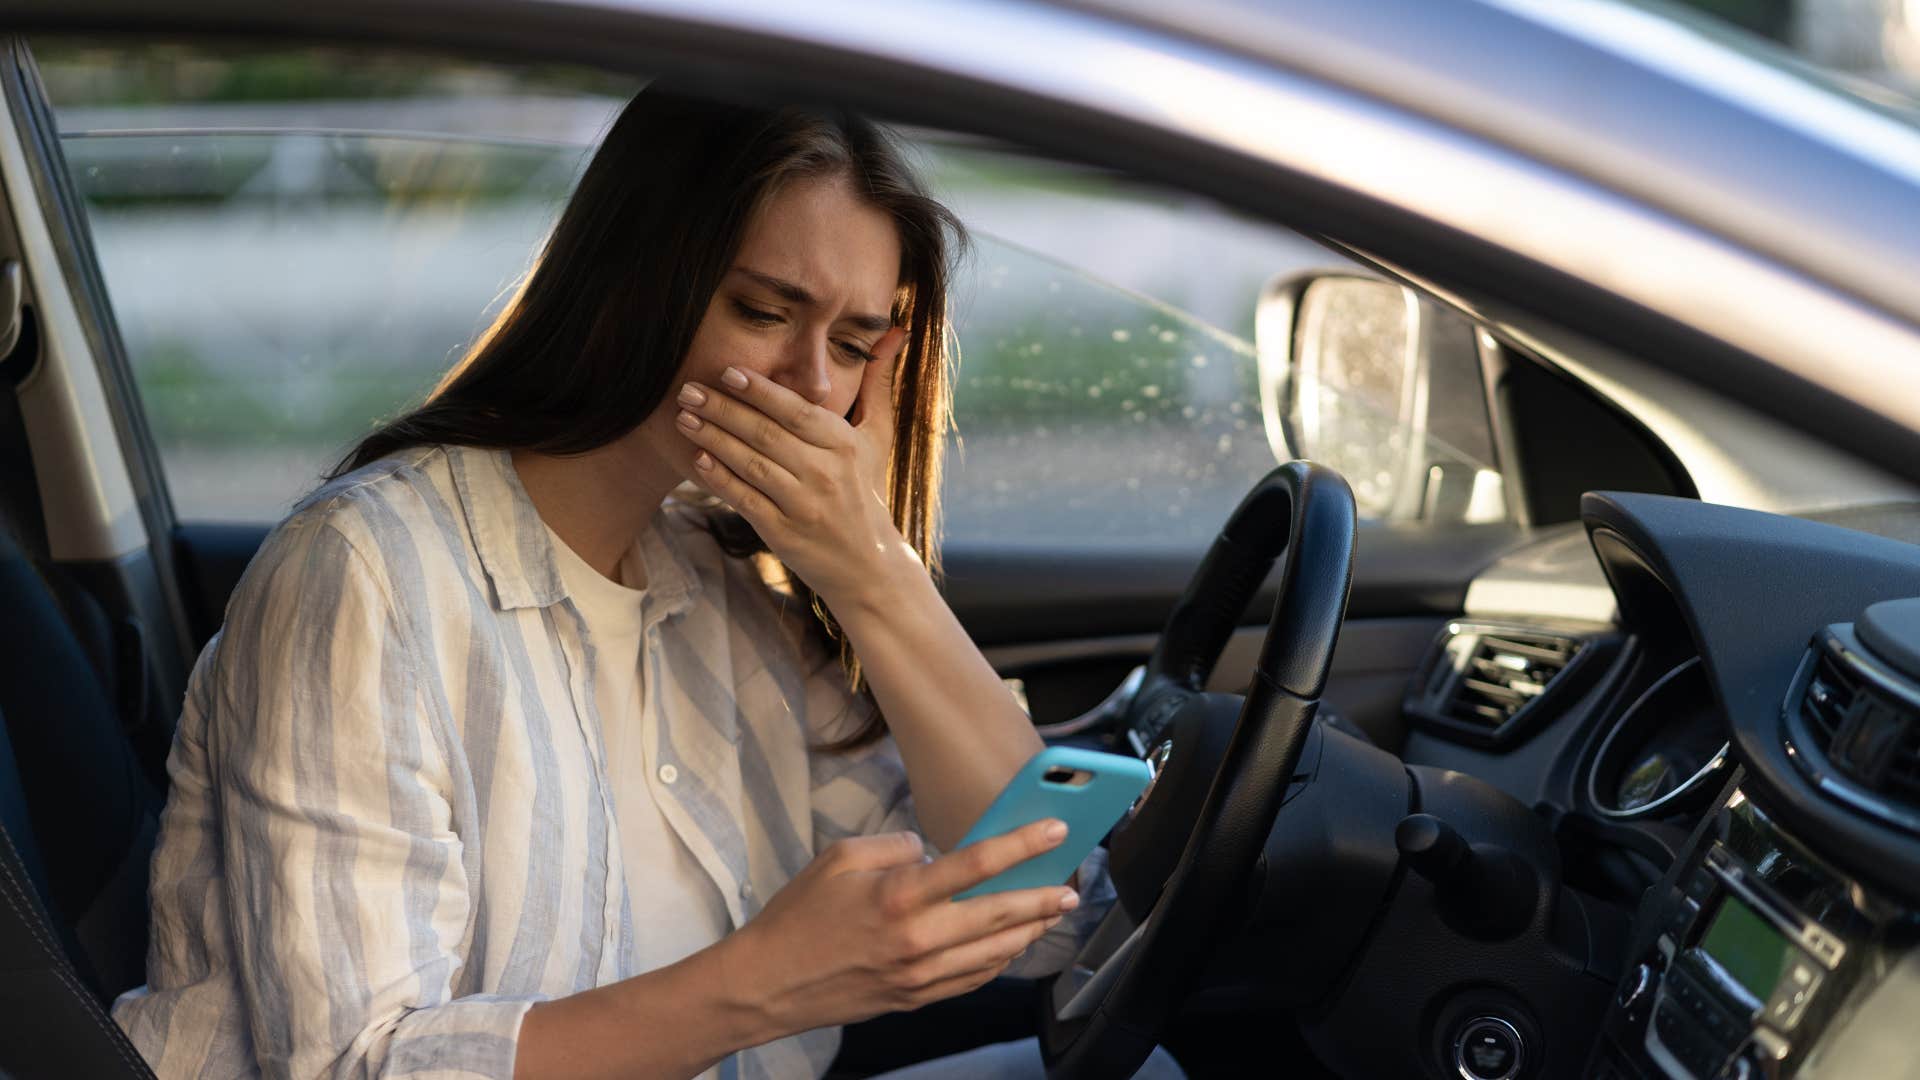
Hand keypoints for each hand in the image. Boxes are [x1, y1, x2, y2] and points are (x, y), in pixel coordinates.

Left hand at [672, 327, 915, 605]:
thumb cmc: (867, 491)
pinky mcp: (784, 533)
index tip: (728, 372)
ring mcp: (803, 505)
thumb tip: (895, 331)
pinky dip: (720, 479)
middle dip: (723, 410)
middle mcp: (825, 473)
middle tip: (688, 389)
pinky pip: (745, 500)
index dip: (760, 391)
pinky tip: (697, 459)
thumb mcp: (877, 437)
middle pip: (766, 434)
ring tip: (684, 417)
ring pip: (751, 464)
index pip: (797, 411)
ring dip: (714, 438)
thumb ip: (877, 382)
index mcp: (844, 445)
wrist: (869, 565)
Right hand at [714, 820, 1080, 1035]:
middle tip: (1071, 887)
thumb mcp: (840, 858)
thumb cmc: (799, 916)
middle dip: (1041, 898)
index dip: (1021, 845)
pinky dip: (998, 962)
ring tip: (1051, 913)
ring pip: (993, 953)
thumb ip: (895, 847)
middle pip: (998, 915)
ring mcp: (918, 975)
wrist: (768, 983)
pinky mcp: (915, 998)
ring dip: (1028, 931)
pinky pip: (971, 980)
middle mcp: (917, 938)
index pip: (975, 865)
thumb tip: (932, 853)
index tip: (1054, 831)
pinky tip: (1010, 946)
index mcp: (898, 895)